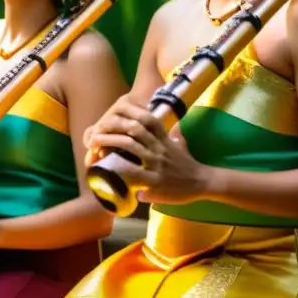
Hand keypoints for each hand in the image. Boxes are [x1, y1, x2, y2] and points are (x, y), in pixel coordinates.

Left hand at [85, 95, 210, 204]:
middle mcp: (158, 147)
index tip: (112, 116)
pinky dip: (117, 168)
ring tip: (93, 142)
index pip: (146, 119)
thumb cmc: (189, 165)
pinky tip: (104, 166)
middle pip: (133, 128)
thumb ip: (174, 135)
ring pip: (130, 145)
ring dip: (109, 142)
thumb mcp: (181, 145)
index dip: (128, 115)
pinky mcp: (154, 180)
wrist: (204, 182)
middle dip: (112, 126)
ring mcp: (156, 163)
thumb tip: (173, 127)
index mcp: (163, 138)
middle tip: (96, 129)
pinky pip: (133, 171)